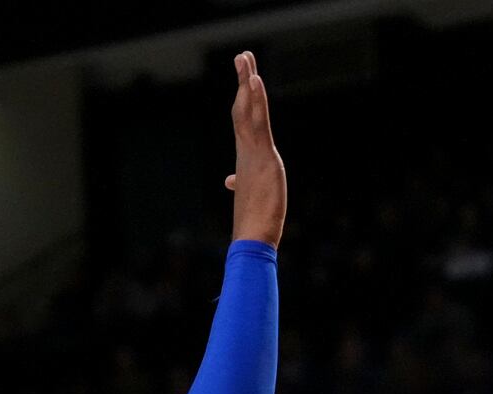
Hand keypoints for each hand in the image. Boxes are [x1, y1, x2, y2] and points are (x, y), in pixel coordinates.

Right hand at [225, 51, 285, 247]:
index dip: (243, 99)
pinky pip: (259, 123)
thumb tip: (229, 180)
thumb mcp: (250, 196)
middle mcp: (246, 151)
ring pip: (248, 111)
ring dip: (247, 82)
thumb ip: (240, 184)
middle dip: (243, 81)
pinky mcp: (264, 158)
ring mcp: (253, 153)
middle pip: (242, 108)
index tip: (246, 79)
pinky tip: (254, 82)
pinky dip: (255, 101)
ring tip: (245, 58)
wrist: (252, 238)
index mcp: (246, 157)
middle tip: (242, 56)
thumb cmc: (253, 222)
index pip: (243, 122)